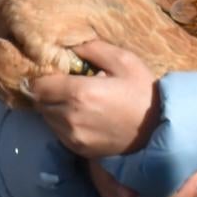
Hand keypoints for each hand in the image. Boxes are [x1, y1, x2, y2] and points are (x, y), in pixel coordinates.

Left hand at [27, 37, 162, 159]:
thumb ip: (93, 49)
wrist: (158, 132)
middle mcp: (71, 117)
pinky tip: (80, 116)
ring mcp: (73, 136)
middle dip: (47, 91)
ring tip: (72, 100)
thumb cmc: (142, 93)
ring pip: (46, 118)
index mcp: (79, 93)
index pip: (38, 85)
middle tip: (62, 85)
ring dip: (53, 107)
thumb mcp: (124, 61)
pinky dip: (61, 123)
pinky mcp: (78, 149)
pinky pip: (57, 133)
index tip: (53, 72)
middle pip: (39, 101)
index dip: (42, 76)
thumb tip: (70, 47)